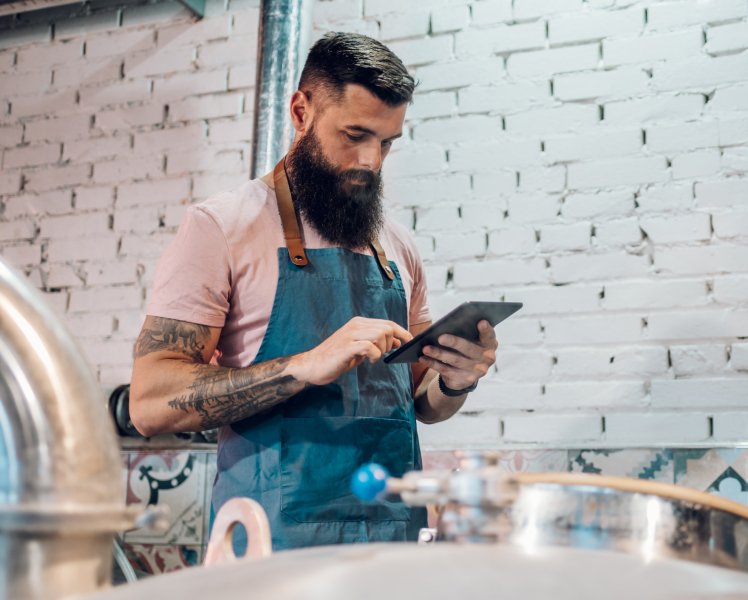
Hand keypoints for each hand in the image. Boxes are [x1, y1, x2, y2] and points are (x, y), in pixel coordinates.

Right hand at [291, 317, 412, 385]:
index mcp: (359, 323)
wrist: (313, 365)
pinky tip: (369, 360)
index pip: (387, 323)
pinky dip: (374, 354)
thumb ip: (377, 343)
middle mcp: (355, 325)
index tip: (409, 342)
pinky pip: (369, 346)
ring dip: (383, 349)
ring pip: (380, 334)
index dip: (402, 332)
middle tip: (383, 354)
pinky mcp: (346, 347)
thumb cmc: (337, 358)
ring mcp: (350, 335)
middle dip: (391, 342)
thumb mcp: (360, 349)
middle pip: (387, 327)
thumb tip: (397, 341)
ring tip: (374, 357)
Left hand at [418, 320, 497, 390]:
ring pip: (455, 360)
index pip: (489, 336)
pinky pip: (446, 370)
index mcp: (489, 344)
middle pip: (469, 349)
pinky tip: (423, 358)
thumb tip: (448, 325)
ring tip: (425, 348)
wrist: (467, 374)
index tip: (481, 322)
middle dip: (454, 342)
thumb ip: (467, 332)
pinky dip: (433, 363)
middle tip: (440, 337)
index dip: (486, 329)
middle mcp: (487, 358)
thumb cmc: (467, 349)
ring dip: (438, 353)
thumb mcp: (472, 340)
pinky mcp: (465, 380)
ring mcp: (476, 370)